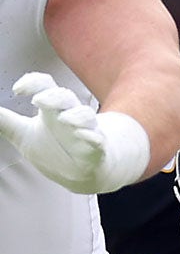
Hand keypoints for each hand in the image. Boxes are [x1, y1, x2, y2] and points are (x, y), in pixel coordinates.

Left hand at [0, 73, 148, 193]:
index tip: (17, 89)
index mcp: (51, 109)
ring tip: (64, 118)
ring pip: (85, 116)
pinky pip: (97, 140)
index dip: (34, 82)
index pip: (46, 86)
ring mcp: (84, 131)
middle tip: (38, 100)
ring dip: (77, 115)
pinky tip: (86, 136)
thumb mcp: (23, 134)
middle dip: (54, 96)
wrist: (83, 170)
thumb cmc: (55, 146)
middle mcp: (69, 116)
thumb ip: (4, 121)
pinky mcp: (95, 149)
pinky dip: (92, 137)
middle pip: (66, 97)